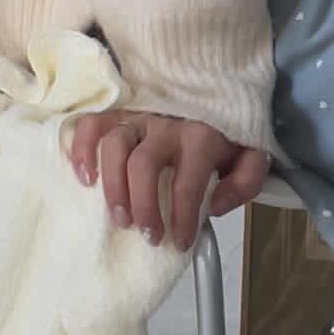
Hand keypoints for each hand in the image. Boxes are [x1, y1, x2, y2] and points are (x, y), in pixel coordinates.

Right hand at [67, 109, 269, 251]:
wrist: (218, 92)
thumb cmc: (226, 135)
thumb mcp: (251, 156)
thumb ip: (245, 182)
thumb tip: (215, 207)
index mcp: (202, 138)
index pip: (187, 184)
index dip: (182, 219)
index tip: (181, 242)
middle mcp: (167, 126)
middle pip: (143, 166)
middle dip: (143, 207)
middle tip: (148, 235)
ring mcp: (140, 117)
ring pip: (115, 146)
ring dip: (112, 186)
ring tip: (118, 217)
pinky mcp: (121, 112)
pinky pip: (93, 124)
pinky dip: (82, 149)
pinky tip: (85, 178)